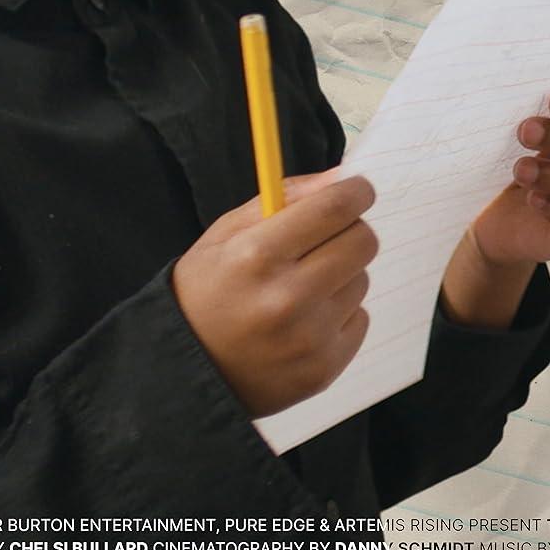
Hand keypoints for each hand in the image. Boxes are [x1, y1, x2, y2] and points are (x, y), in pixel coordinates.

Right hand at [172, 173, 376, 417]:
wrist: (188, 371)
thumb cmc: (205, 291)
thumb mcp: (226, 233)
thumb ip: (284, 198)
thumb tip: (340, 177)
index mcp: (257, 256)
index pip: (334, 208)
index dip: (356, 191)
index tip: (357, 190)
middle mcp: (286, 298)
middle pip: (362, 241)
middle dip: (351, 229)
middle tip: (328, 236)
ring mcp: (308, 338)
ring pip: (362, 280)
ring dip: (341, 274)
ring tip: (301, 287)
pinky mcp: (324, 369)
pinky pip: (360, 318)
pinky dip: (340, 313)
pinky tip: (305, 320)